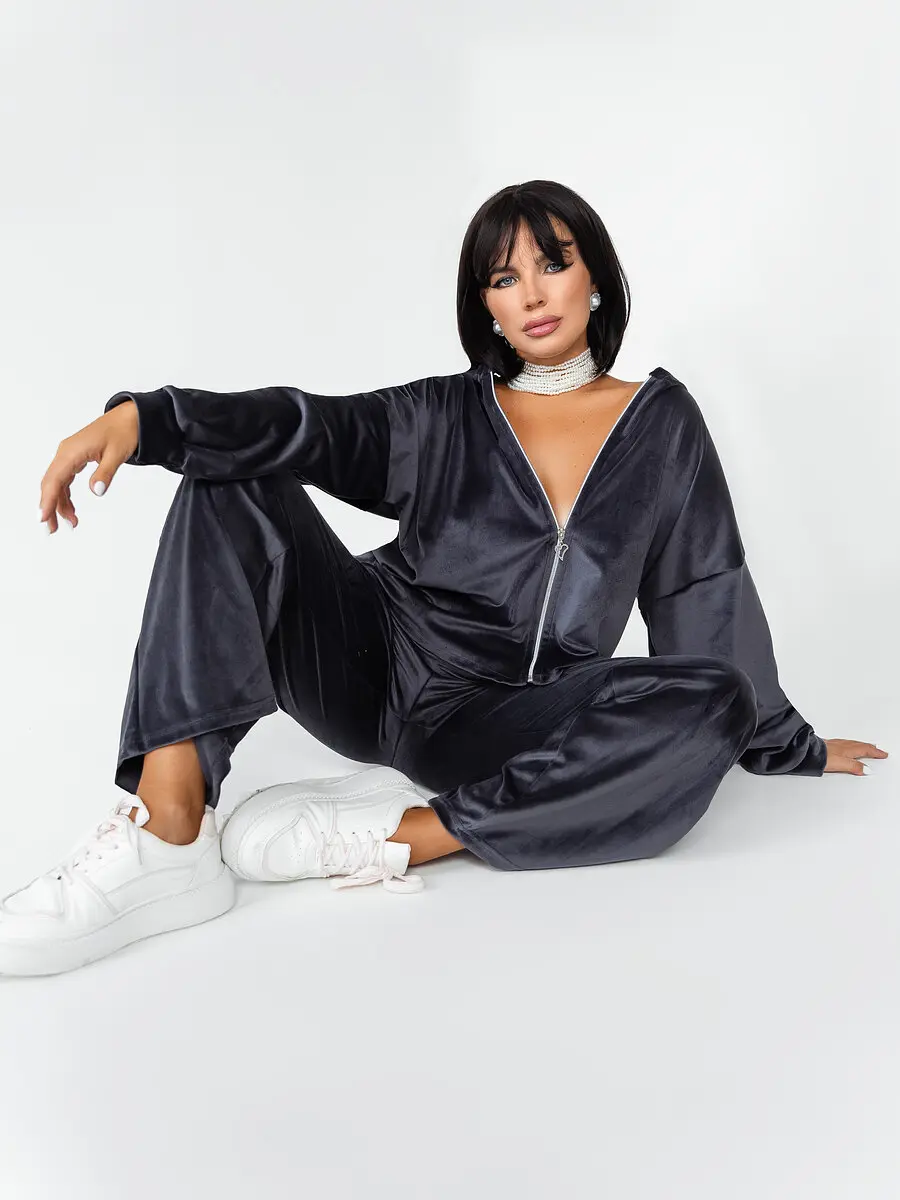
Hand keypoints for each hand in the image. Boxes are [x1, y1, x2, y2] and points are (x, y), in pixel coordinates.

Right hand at [38, 401, 138, 532]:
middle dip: (50, 507)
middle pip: (51, 483)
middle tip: (53, 529)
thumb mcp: (117, 454)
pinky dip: (66, 495)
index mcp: (72, 451)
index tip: (43, 518)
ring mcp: (69, 455)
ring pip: (57, 483)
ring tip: (69, 523)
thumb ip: (105, 473)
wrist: (129, 417)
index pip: (54, 480)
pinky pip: (64, 479)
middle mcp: (66, 453)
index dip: (47, 500)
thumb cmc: (123, 431)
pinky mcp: (75, 458)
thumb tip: (96, 491)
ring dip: (59, 503)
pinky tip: (71, 509)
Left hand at [823, 738, 888, 774]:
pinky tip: (847, 747)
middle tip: (877, 749)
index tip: (883, 754)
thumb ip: (853, 767)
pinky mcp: (828, 746)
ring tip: (865, 747)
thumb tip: (866, 770)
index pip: (865, 750)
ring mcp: (834, 744)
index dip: (875, 752)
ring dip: (861, 745)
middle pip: (860, 745)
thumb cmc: (820, 757)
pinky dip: (850, 745)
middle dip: (870, 747)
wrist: (805, 752)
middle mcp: (842, 745)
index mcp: (847, 750)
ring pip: (852, 744)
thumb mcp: (840, 764)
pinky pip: (844, 744)